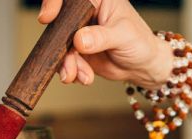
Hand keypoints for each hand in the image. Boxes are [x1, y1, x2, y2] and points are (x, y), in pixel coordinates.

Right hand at [39, 0, 191, 127]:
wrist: (143, 67)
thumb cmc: (140, 43)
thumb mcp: (123, 36)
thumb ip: (101, 37)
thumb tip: (79, 40)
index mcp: (97, 0)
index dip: (54, 4)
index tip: (47, 18)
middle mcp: (85, 14)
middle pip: (61, 25)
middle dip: (60, 47)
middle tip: (67, 64)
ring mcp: (79, 33)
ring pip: (60, 46)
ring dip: (67, 64)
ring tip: (82, 76)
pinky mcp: (77, 51)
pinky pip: (65, 60)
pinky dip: (72, 71)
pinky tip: (85, 78)